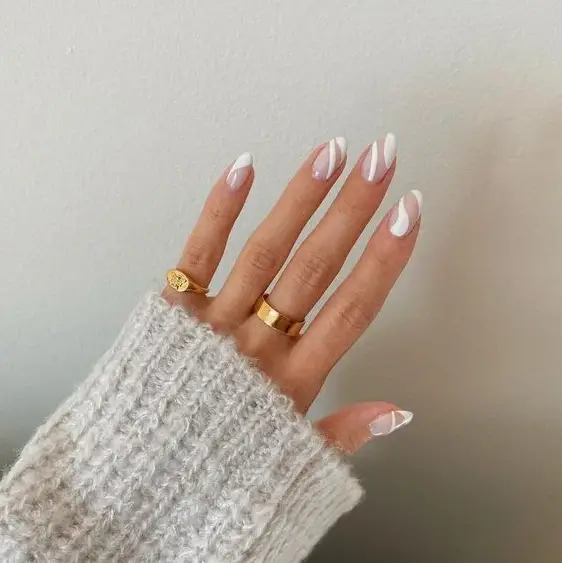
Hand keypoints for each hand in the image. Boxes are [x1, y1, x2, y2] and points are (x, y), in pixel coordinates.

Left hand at [163, 135, 420, 453]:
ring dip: (300, 199)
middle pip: (316, 268)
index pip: (352, 310)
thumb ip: (345, 434)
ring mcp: (214, 322)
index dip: (385, 260)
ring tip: (331, 152)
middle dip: (353, 210)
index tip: (408, 213)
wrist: (137, 482)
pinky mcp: (173, 310)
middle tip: (381, 158)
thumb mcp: (289, 461)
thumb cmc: (217, 469)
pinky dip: (219, 209)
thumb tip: (399, 412)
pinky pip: (198, 253)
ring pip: (266, 251)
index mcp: (293, 381)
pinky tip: (244, 167)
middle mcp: (258, 345)